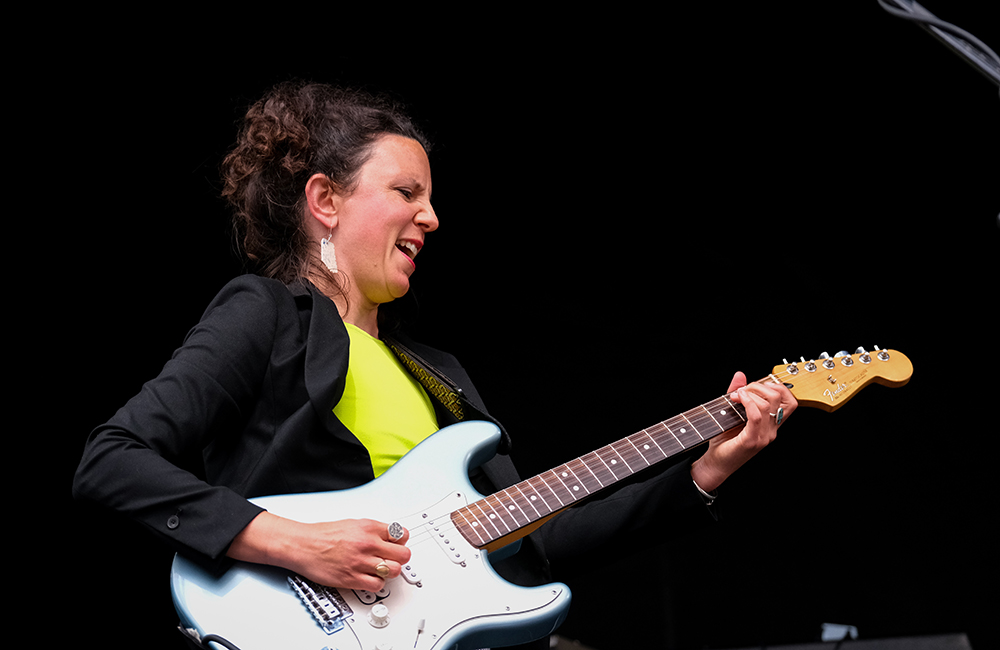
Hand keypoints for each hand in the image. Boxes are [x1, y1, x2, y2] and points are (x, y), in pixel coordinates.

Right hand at [228, 513, 410, 590]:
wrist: (303, 545)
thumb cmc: (323, 534)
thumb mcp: (353, 523)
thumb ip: (373, 530)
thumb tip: (389, 537)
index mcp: (369, 527)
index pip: (402, 535)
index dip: (401, 541)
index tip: (397, 545)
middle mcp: (367, 544)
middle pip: (403, 554)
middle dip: (400, 558)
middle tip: (393, 559)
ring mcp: (361, 562)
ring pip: (394, 571)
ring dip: (390, 572)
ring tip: (382, 570)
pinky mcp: (352, 578)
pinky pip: (377, 585)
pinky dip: (377, 584)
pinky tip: (370, 578)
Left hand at [690, 371, 796, 492]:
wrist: (715, 463)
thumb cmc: (724, 440)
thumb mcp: (732, 411)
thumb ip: (738, 392)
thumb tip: (740, 374)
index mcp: (771, 424)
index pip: (790, 401)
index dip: (776, 386)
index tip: (756, 386)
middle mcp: (772, 430)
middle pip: (778, 397)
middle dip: (758, 386)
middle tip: (741, 391)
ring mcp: (764, 436)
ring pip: (768, 403)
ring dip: (750, 393)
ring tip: (736, 396)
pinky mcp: (752, 440)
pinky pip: (756, 415)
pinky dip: (747, 402)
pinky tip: (738, 400)